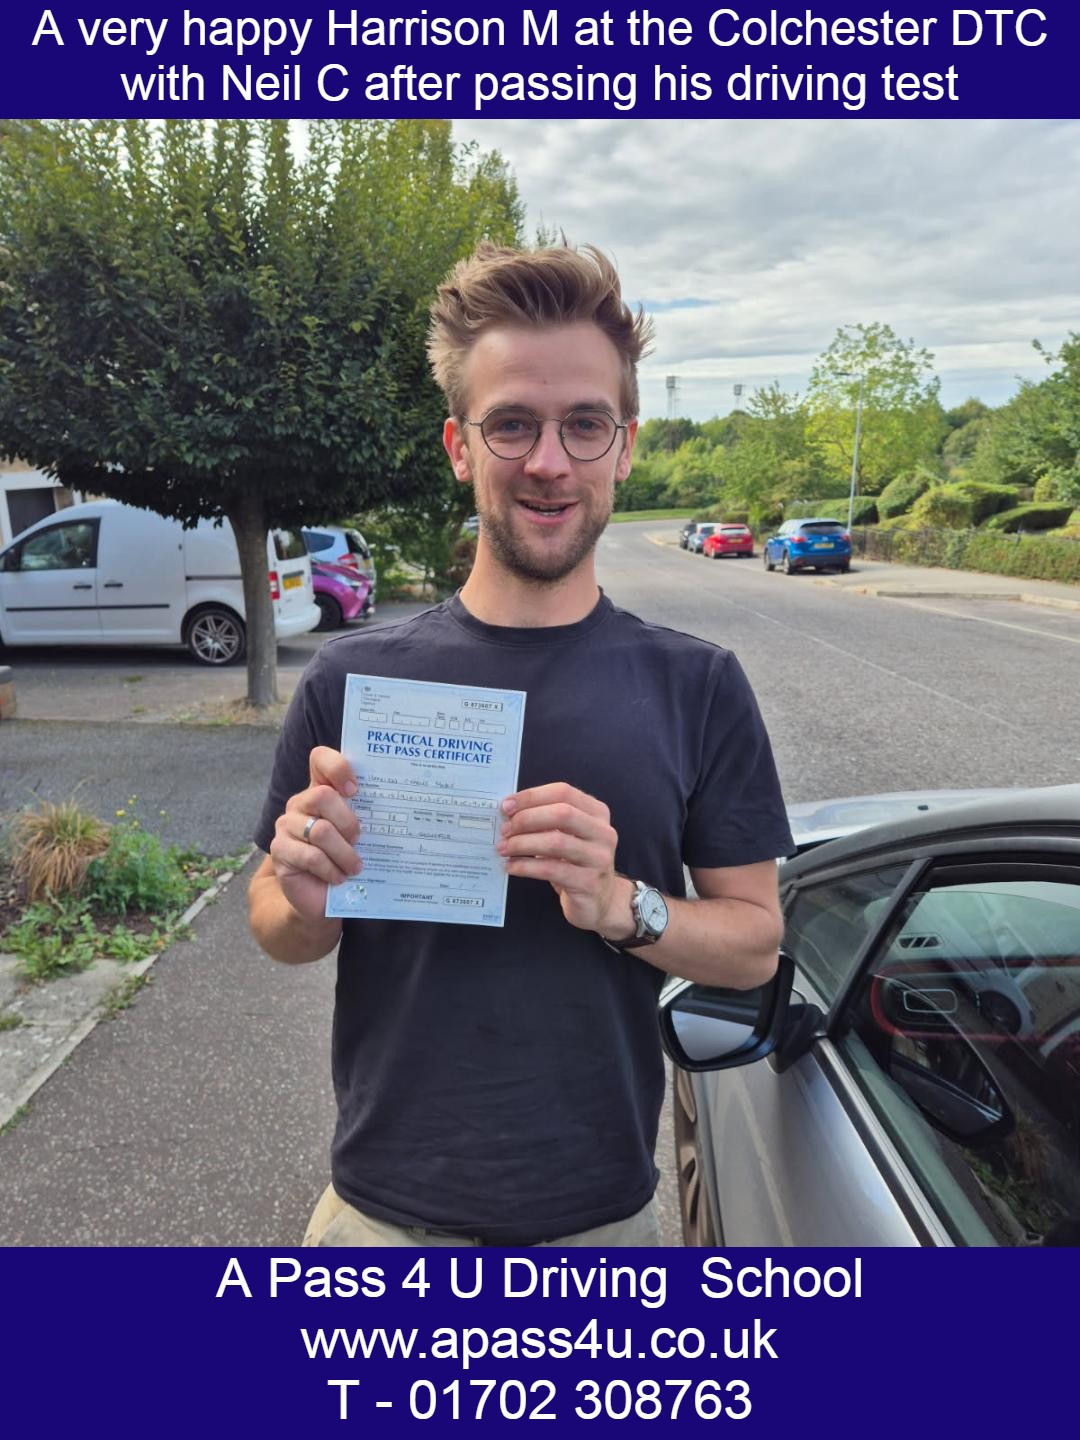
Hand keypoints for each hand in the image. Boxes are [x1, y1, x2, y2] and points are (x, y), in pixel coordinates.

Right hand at [269, 746, 360, 920]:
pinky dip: (331, 869)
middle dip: (348, 822)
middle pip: (323, 796)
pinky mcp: (279, 850)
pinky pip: (311, 856)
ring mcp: (286, 825)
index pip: (320, 759)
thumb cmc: (346, 860)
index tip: (355, 790)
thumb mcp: (360, 835)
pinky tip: (339, 877)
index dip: (337, 768)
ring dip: (344, 853)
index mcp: (321, 790)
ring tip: (355, 867)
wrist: (322, 897)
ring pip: (321, 831)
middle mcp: (300, 803)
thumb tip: (402, 804)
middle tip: (360, 840)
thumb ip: (368, 815)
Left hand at [496, 782, 628, 935]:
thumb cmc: (575, 862)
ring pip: (556, 842)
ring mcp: (599, 858)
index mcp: (597, 812)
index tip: (506, 806)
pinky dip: (526, 866)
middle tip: (505, 830)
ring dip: (523, 843)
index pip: (563, 792)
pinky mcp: (589, 883)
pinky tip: (511, 867)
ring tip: (503, 848)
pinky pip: (551, 870)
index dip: (532, 796)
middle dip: (527, 819)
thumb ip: (546, 820)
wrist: (600, 900)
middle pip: (562, 814)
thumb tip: (509, 811)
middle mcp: (603, 832)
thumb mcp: (567, 835)